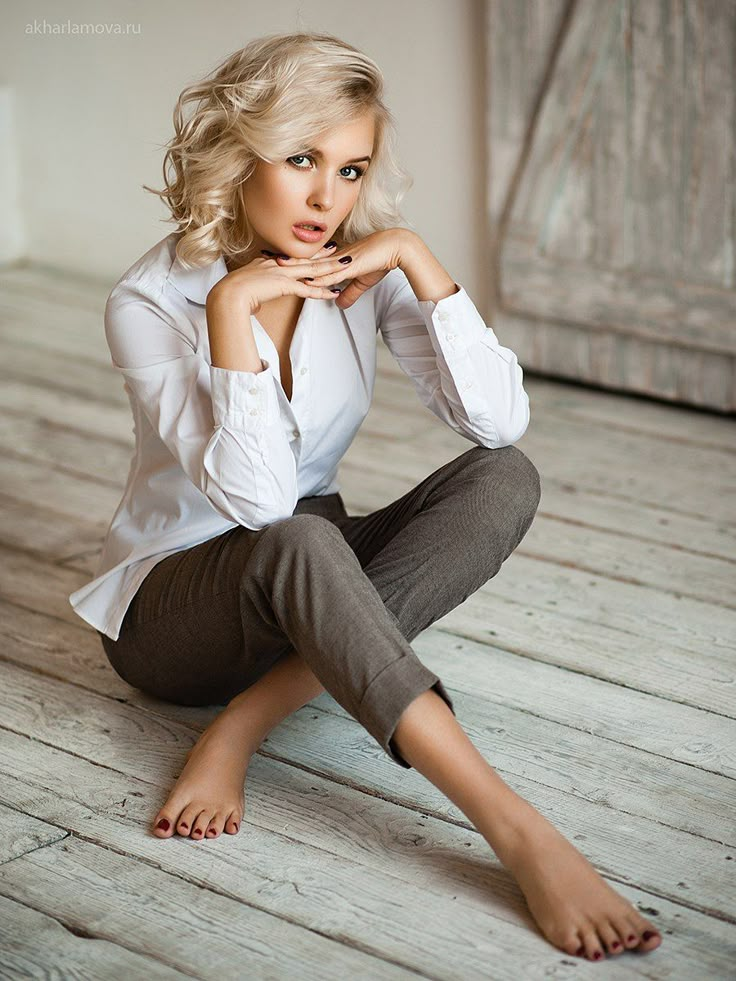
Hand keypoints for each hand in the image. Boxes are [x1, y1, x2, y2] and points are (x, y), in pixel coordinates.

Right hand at [207, 240, 341, 314]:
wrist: (229, 294)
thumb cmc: (233, 292)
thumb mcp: (246, 285)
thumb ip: (255, 288)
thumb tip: (256, 297)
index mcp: (268, 262)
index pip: (293, 257)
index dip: (307, 253)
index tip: (318, 248)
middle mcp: (278, 265)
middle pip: (306, 260)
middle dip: (324, 255)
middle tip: (339, 250)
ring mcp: (282, 274)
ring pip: (312, 271)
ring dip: (330, 269)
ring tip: (345, 266)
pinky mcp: (284, 286)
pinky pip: (308, 290)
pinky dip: (322, 292)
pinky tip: (333, 293)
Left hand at [273, 229, 411, 308]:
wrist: (398, 248)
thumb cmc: (382, 260)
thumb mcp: (362, 281)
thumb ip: (349, 293)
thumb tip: (338, 303)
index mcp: (335, 259)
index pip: (309, 260)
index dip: (292, 261)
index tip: (274, 260)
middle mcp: (335, 258)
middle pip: (306, 260)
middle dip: (286, 261)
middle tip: (264, 259)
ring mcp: (342, 261)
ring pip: (315, 266)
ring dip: (297, 267)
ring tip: (277, 267)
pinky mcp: (352, 266)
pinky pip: (332, 274)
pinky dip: (319, 278)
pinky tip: (307, 281)